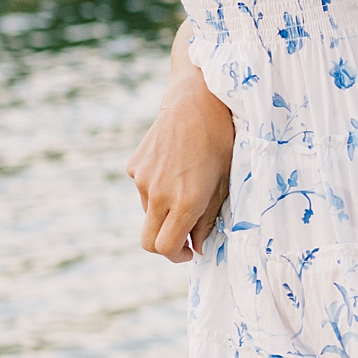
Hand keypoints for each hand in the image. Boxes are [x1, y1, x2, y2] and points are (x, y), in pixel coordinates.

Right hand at [127, 54, 233, 261]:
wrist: (196, 101)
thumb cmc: (219, 142)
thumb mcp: (224, 183)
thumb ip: (208, 220)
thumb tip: (197, 246)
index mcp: (186, 202)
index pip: (166, 248)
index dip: (178, 256)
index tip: (189, 251)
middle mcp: (159, 194)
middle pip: (148, 242)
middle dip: (165, 246)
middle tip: (183, 237)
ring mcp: (142, 180)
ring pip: (148, 213)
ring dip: (164, 212)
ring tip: (186, 185)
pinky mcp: (134, 166)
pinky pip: (144, 189)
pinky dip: (156, 189)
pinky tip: (174, 167)